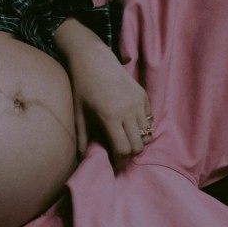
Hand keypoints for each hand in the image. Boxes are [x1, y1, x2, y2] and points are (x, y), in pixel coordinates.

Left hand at [68, 47, 152, 166]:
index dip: (120, 162)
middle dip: (129, 155)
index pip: (123, 149)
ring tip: (125, 142)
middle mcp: (128, 110)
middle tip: (119, 155)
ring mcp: (138, 102)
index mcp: (110, 116)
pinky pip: (149, 121)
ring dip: (137, 142)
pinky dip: (142, 128)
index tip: (115, 166)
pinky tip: (129, 127)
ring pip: (147, 134)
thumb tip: (83, 159)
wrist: (92, 59)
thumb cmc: (81, 86)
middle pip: (137, 145)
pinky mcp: (144, 96)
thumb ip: (83, 137)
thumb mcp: (78, 113)